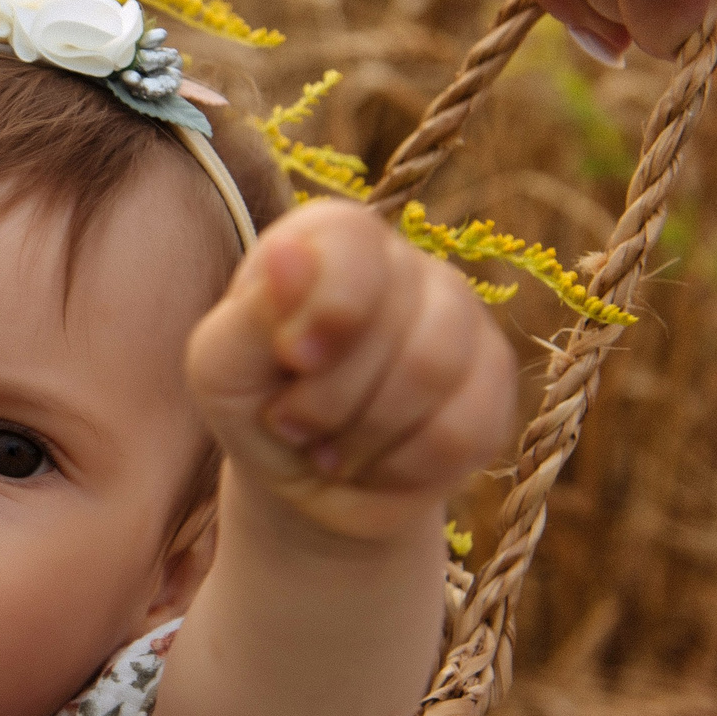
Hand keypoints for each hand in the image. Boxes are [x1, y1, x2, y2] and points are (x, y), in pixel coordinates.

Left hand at [187, 199, 516, 543]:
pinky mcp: (493, 384)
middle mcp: (406, 264)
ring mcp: (461, 319)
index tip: (292, 357)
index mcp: (333, 238)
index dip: (329, 312)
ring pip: (435, 373)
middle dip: (328, 401)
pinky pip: (465, 430)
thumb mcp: (223, 365)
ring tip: (330, 450)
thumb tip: (288, 251)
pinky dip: (405, 467)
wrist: (302, 477)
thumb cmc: (255, 403)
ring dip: (365, 436)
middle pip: (392, 328)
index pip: (356, 248)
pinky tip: (377, 464)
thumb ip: (251, 312)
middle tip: (293, 423)